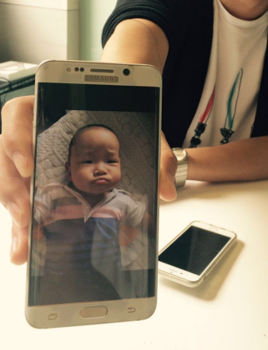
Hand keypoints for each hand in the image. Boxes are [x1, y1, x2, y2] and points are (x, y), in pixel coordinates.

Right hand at [0, 97, 176, 264]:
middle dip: (12, 190)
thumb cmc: (124, 113)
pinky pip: (22, 196)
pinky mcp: (36, 176)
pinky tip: (28, 243)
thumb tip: (166, 190)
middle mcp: (34, 129)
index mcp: (51, 106)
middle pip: (6, 156)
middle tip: (27, 217)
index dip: (17, 138)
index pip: (19, 114)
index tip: (28, 165)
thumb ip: (157, 156)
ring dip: (15, 213)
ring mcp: (32, 154)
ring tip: (25, 245)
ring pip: (10, 181)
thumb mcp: (144, 128)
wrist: (120, 110)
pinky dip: (23, 221)